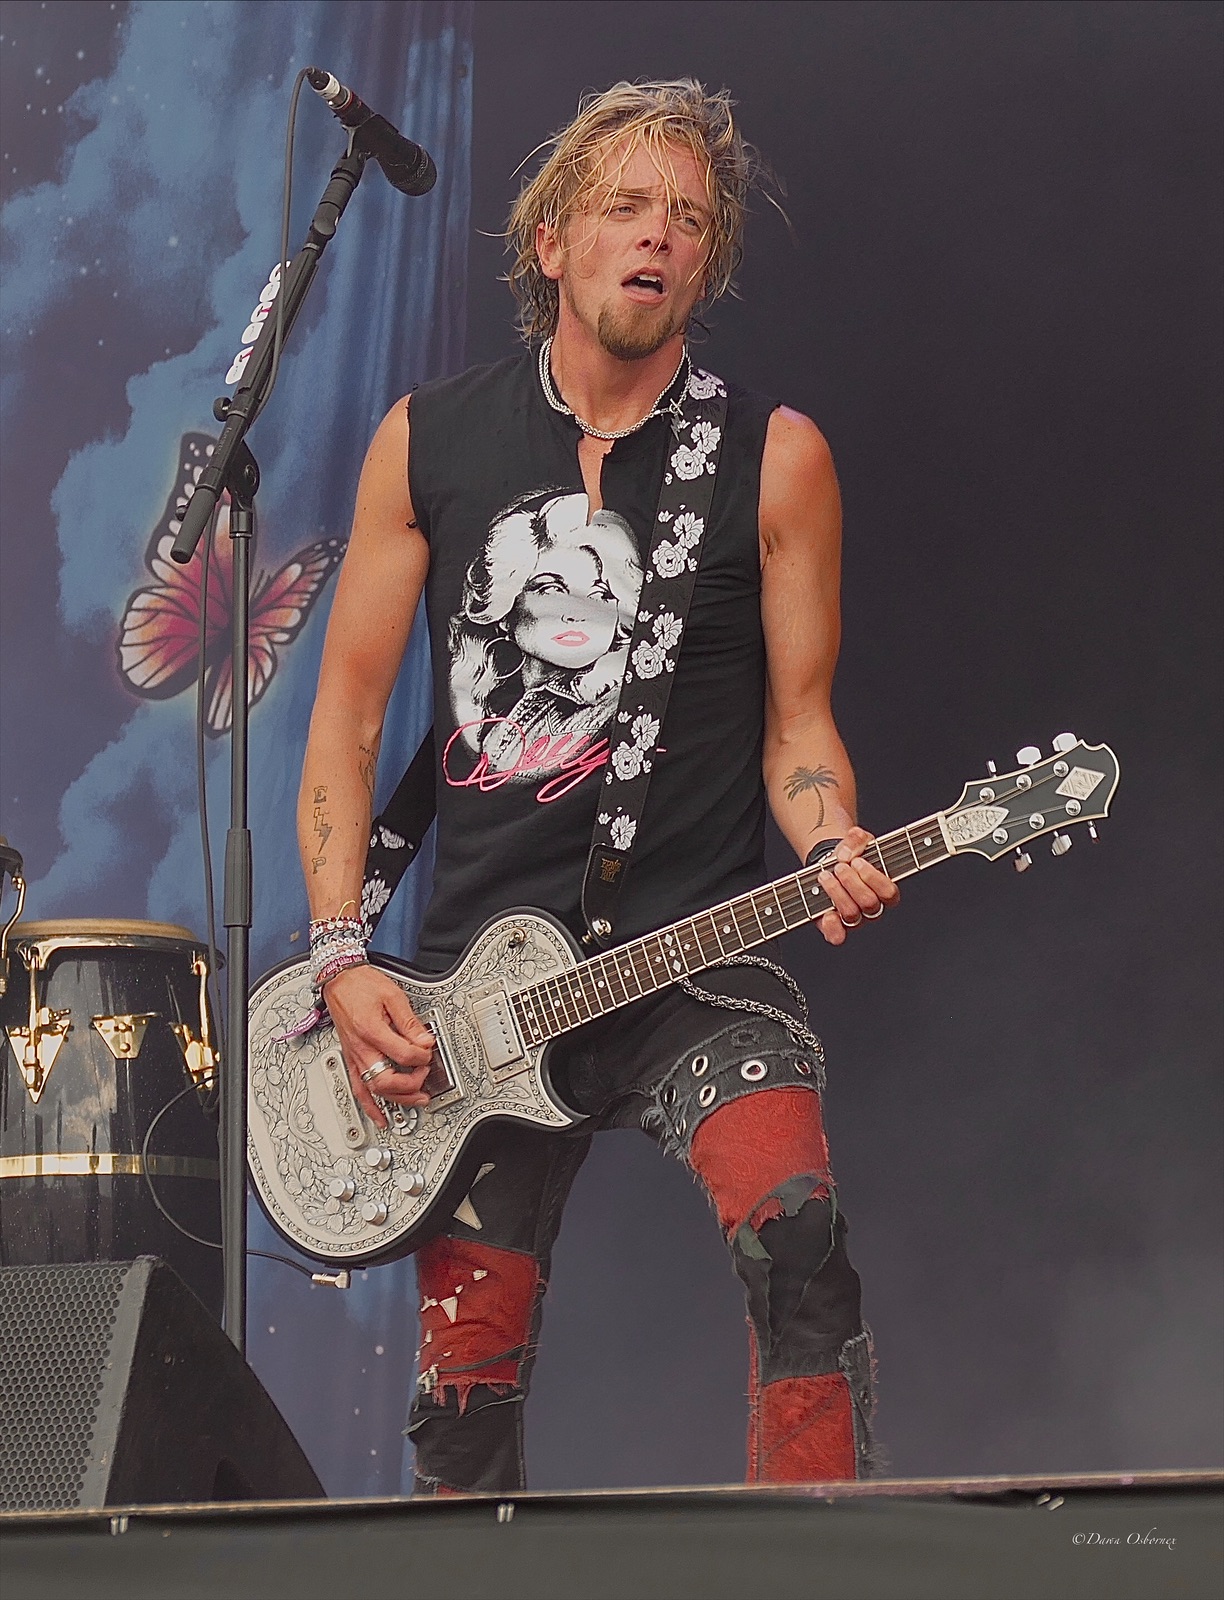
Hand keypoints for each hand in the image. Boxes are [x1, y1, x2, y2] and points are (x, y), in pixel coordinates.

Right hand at [321, 963, 434, 1127]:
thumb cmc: (361, 985)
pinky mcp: (351, 1058)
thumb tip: (425, 1041)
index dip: (421, 1056)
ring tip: (417, 1100)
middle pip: (385, 1080)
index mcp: (371, 1030)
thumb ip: (410, 1022)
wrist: (339, 980)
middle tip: (424, 1076)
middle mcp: (360, 1047)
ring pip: (373, 1089)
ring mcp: (354, 1056)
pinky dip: (370, 1107)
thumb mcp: (393, 996)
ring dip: (397, 1099)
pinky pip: (358, 1089)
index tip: (429, 1051)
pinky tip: (381, 1117)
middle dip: (410, 1084)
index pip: (402, 1054)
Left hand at [815, 826, 900, 945]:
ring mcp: (855, 920)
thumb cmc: (850, 857)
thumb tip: (850, 846)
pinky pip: (837, 936)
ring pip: (852, 915)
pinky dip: (832, 927)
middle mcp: (873, 908)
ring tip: (824, 876)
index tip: (857, 862)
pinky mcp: (836, 926)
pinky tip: (827, 913)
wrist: (830, 865)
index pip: (889, 892)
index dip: (872, 877)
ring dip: (836, 893)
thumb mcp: (855, 843)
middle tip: (839, 867)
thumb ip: (856, 839)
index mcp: (885, 890)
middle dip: (852, 882)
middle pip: (869, 903)